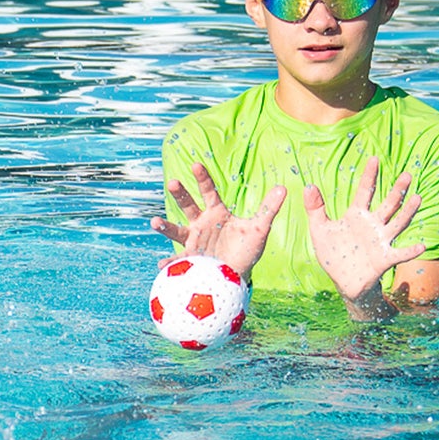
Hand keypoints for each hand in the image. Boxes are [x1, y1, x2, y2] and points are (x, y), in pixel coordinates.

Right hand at [150, 162, 286, 278]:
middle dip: (180, 194)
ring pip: (176, 230)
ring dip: (165, 226)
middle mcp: (201, 224)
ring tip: (154, 222)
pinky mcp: (190, 259)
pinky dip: (169, 263)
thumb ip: (268, 208)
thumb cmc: (246, 250)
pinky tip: (162, 265)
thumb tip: (284, 187)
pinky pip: (177, 260)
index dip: (202, 178)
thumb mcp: (259, 229)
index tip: (195, 165)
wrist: (237, 275)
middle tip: (173, 183)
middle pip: (188, 205)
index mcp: (216, 213)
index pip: (208, 191)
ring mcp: (193, 241)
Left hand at [304, 157, 424, 319]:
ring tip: (417, 198)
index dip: (369, 176)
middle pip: (388, 204)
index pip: (364, 191)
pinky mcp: (384, 258)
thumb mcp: (319, 230)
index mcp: (357, 215)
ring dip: (408, 212)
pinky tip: (421, 246)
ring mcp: (381, 241)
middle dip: (397, 190)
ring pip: (398, 223)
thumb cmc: (333, 254)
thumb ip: (315, 209)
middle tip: (407, 174)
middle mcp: (373, 225)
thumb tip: (308, 186)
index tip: (374, 158)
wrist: (343, 281)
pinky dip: (410, 250)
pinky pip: (400, 254)